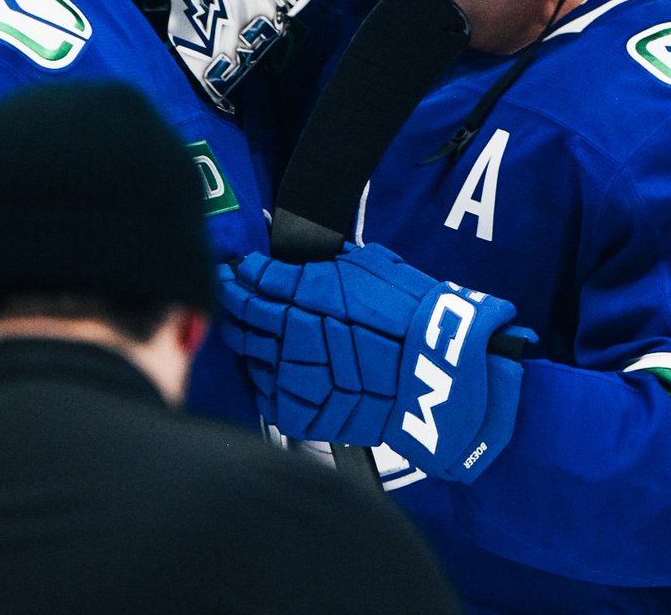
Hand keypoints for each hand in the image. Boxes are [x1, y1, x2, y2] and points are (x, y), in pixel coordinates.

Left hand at [219, 242, 534, 482]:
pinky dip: (265, 380)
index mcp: (304, 292)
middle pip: (244, 315)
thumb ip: (326, 264)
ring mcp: (295, 374)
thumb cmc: (411, 309)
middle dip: (234, 301)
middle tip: (231, 292)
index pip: (254, 279)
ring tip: (249, 332)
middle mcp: (291, 332)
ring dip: (247, 341)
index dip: (241, 272)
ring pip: (250, 354)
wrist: (439, 369)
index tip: (237, 268)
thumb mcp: (368, 265)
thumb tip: (302, 259)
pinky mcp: (305, 411)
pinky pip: (268, 394)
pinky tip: (270, 369)